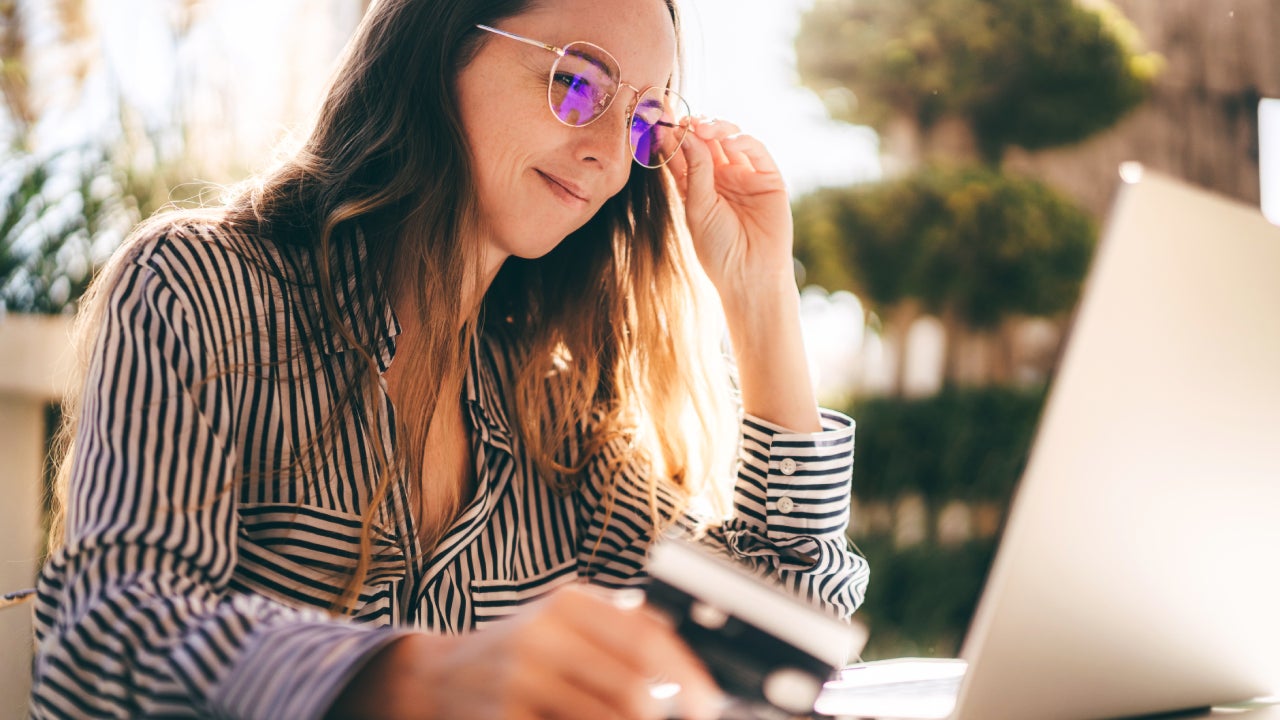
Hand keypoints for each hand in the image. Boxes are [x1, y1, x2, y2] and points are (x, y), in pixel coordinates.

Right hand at [327, 584, 722, 719]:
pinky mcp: (504, 718)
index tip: (708, 702)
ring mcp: (520, 680)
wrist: (432, 678)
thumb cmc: (514, 652)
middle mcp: (544, 636)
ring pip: (608, 717)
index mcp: (567, 604)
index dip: (685, 675)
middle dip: (664, 714)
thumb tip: (686, 667)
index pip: (644, 639)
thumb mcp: (562, 622)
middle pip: (631, 686)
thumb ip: (620, 631)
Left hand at [668, 118, 795, 302]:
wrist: (750, 275)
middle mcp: (721, 178)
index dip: (672, 137)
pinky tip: (730, 141)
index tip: (659, 120)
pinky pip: (756, 151)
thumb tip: (687, 134)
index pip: (683, 154)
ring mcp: (745, 176)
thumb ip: (694, 171)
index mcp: (698, 187)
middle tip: (683, 121)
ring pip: (731, 139)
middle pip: (706, 141)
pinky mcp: (768, 178)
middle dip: (694, 127)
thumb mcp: (697, 208)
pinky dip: (743, 140)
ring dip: (716, 128)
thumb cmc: (718, 249)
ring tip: (703, 128)